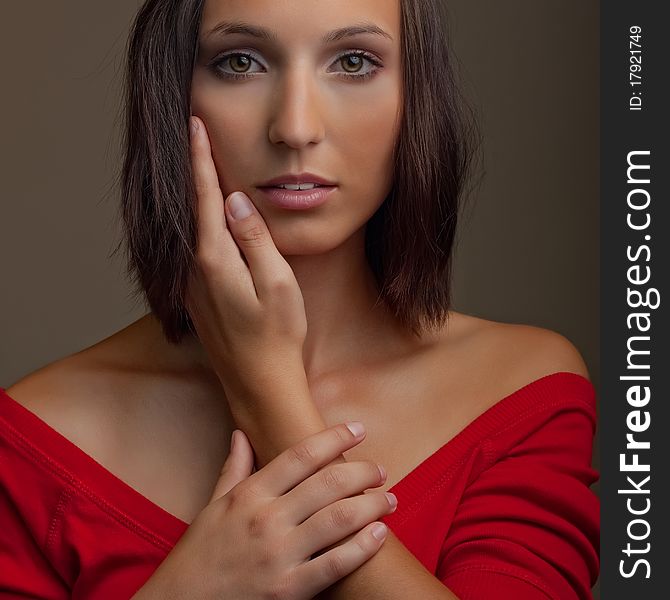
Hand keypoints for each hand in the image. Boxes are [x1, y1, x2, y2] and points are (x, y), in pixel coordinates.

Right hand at [132, 423, 395, 599]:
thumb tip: (241, 433)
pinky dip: (363, 547)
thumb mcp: (213, 505)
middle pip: (328, 483)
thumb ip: (233, 468)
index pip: (301, 455)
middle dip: (364, 472)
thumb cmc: (199, 553)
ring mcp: (279, 555)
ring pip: (339, 519)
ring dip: (372, 505)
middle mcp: (266, 518)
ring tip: (390, 499)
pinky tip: (380, 534)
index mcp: (249, 494)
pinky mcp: (289, 589)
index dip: (334, 438)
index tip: (358, 429)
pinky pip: (335, 564)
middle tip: (381, 469)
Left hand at [185, 115, 306, 392]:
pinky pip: (197, 253)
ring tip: (206, 170)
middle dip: (194, 171)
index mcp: (215, 260)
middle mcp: (195, 270)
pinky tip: (213, 222)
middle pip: (192, 210)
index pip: (204, 197)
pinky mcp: (198, 299)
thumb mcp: (277, 283)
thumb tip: (236, 200)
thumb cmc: (276, 335)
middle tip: (196, 136)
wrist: (258, 385)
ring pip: (194, 231)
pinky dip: (203, 229)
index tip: (194, 125)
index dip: (200, 159)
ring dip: (199, 200)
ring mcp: (193, 286)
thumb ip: (255, 239)